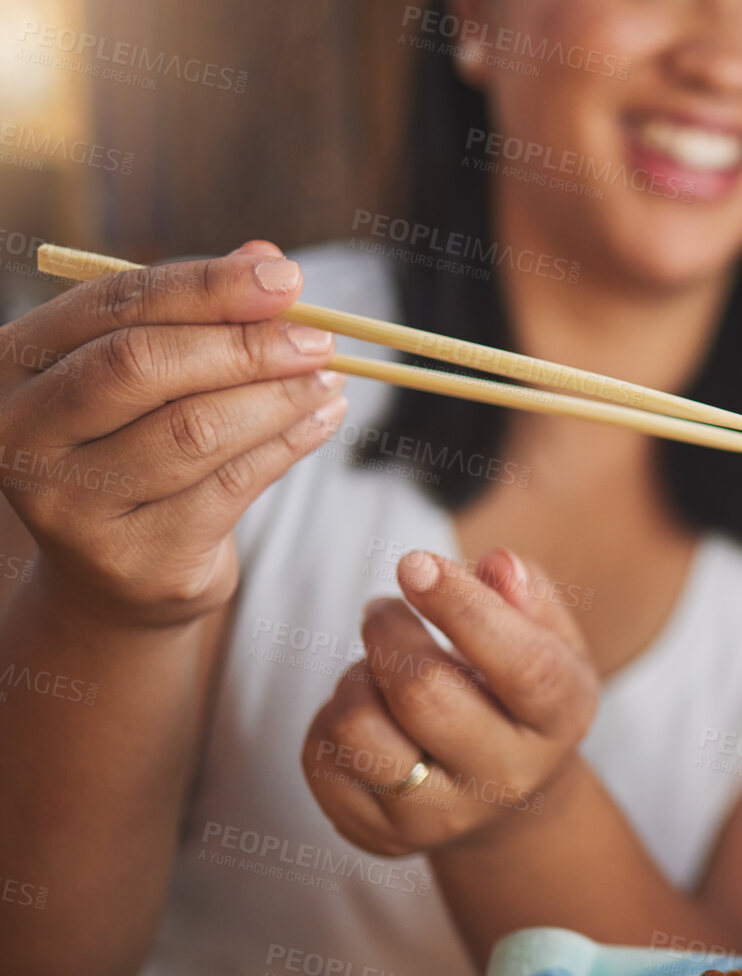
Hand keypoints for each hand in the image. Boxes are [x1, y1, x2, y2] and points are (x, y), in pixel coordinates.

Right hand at [0, 241, 345, 628]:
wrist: (119, 573)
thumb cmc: (135, 447)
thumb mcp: (152, 377)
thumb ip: (198, 314)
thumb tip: (267, 258)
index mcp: (15, 364)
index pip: (113, 305)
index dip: (205, 285)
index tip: (286, 277)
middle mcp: (22, 432)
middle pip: (143, 365)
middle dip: (245, 346)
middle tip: (319, 339)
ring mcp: (70, 503)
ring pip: (195, 430)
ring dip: (279, 397)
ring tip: (331, 379)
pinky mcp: (133, 557)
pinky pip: (229, 486)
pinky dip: (289, 444)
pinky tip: (324, 420)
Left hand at [301, 548, 599, 856]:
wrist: (507, 798)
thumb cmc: (522, 695)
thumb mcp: (550, 638)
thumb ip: (527, 592)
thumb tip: (496, 565)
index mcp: (559, 719)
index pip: (521, 666)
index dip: (463, 607)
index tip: (415, 563)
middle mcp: (506, 779)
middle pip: (423, 694)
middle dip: (388, 631)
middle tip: (384, 610)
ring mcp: (442, 818)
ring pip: (357, 728)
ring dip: (355, 677)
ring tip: (378, 669)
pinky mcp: (381, 837)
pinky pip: (319, 759)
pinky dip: (329, 718)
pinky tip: (367, 713)